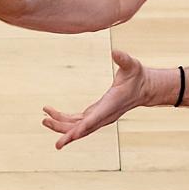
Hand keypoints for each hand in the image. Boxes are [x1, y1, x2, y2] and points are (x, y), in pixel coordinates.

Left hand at [42, 50, 157, 149]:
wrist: (144, 88)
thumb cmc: (137, 76)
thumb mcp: (132, 65)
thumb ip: (123, 59)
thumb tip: (115, 51)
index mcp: (111, 105)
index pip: (95, 120)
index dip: (82, 128)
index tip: (71, 137)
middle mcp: (105, 116)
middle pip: (83, 129)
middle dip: (68, 134)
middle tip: (54, 138)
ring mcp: (99, 117)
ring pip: (77, 127)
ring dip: (61, 126)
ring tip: (44, 118)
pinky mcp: (95, 115)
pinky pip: (77, 122)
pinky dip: (63, 119)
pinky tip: (50, 114)